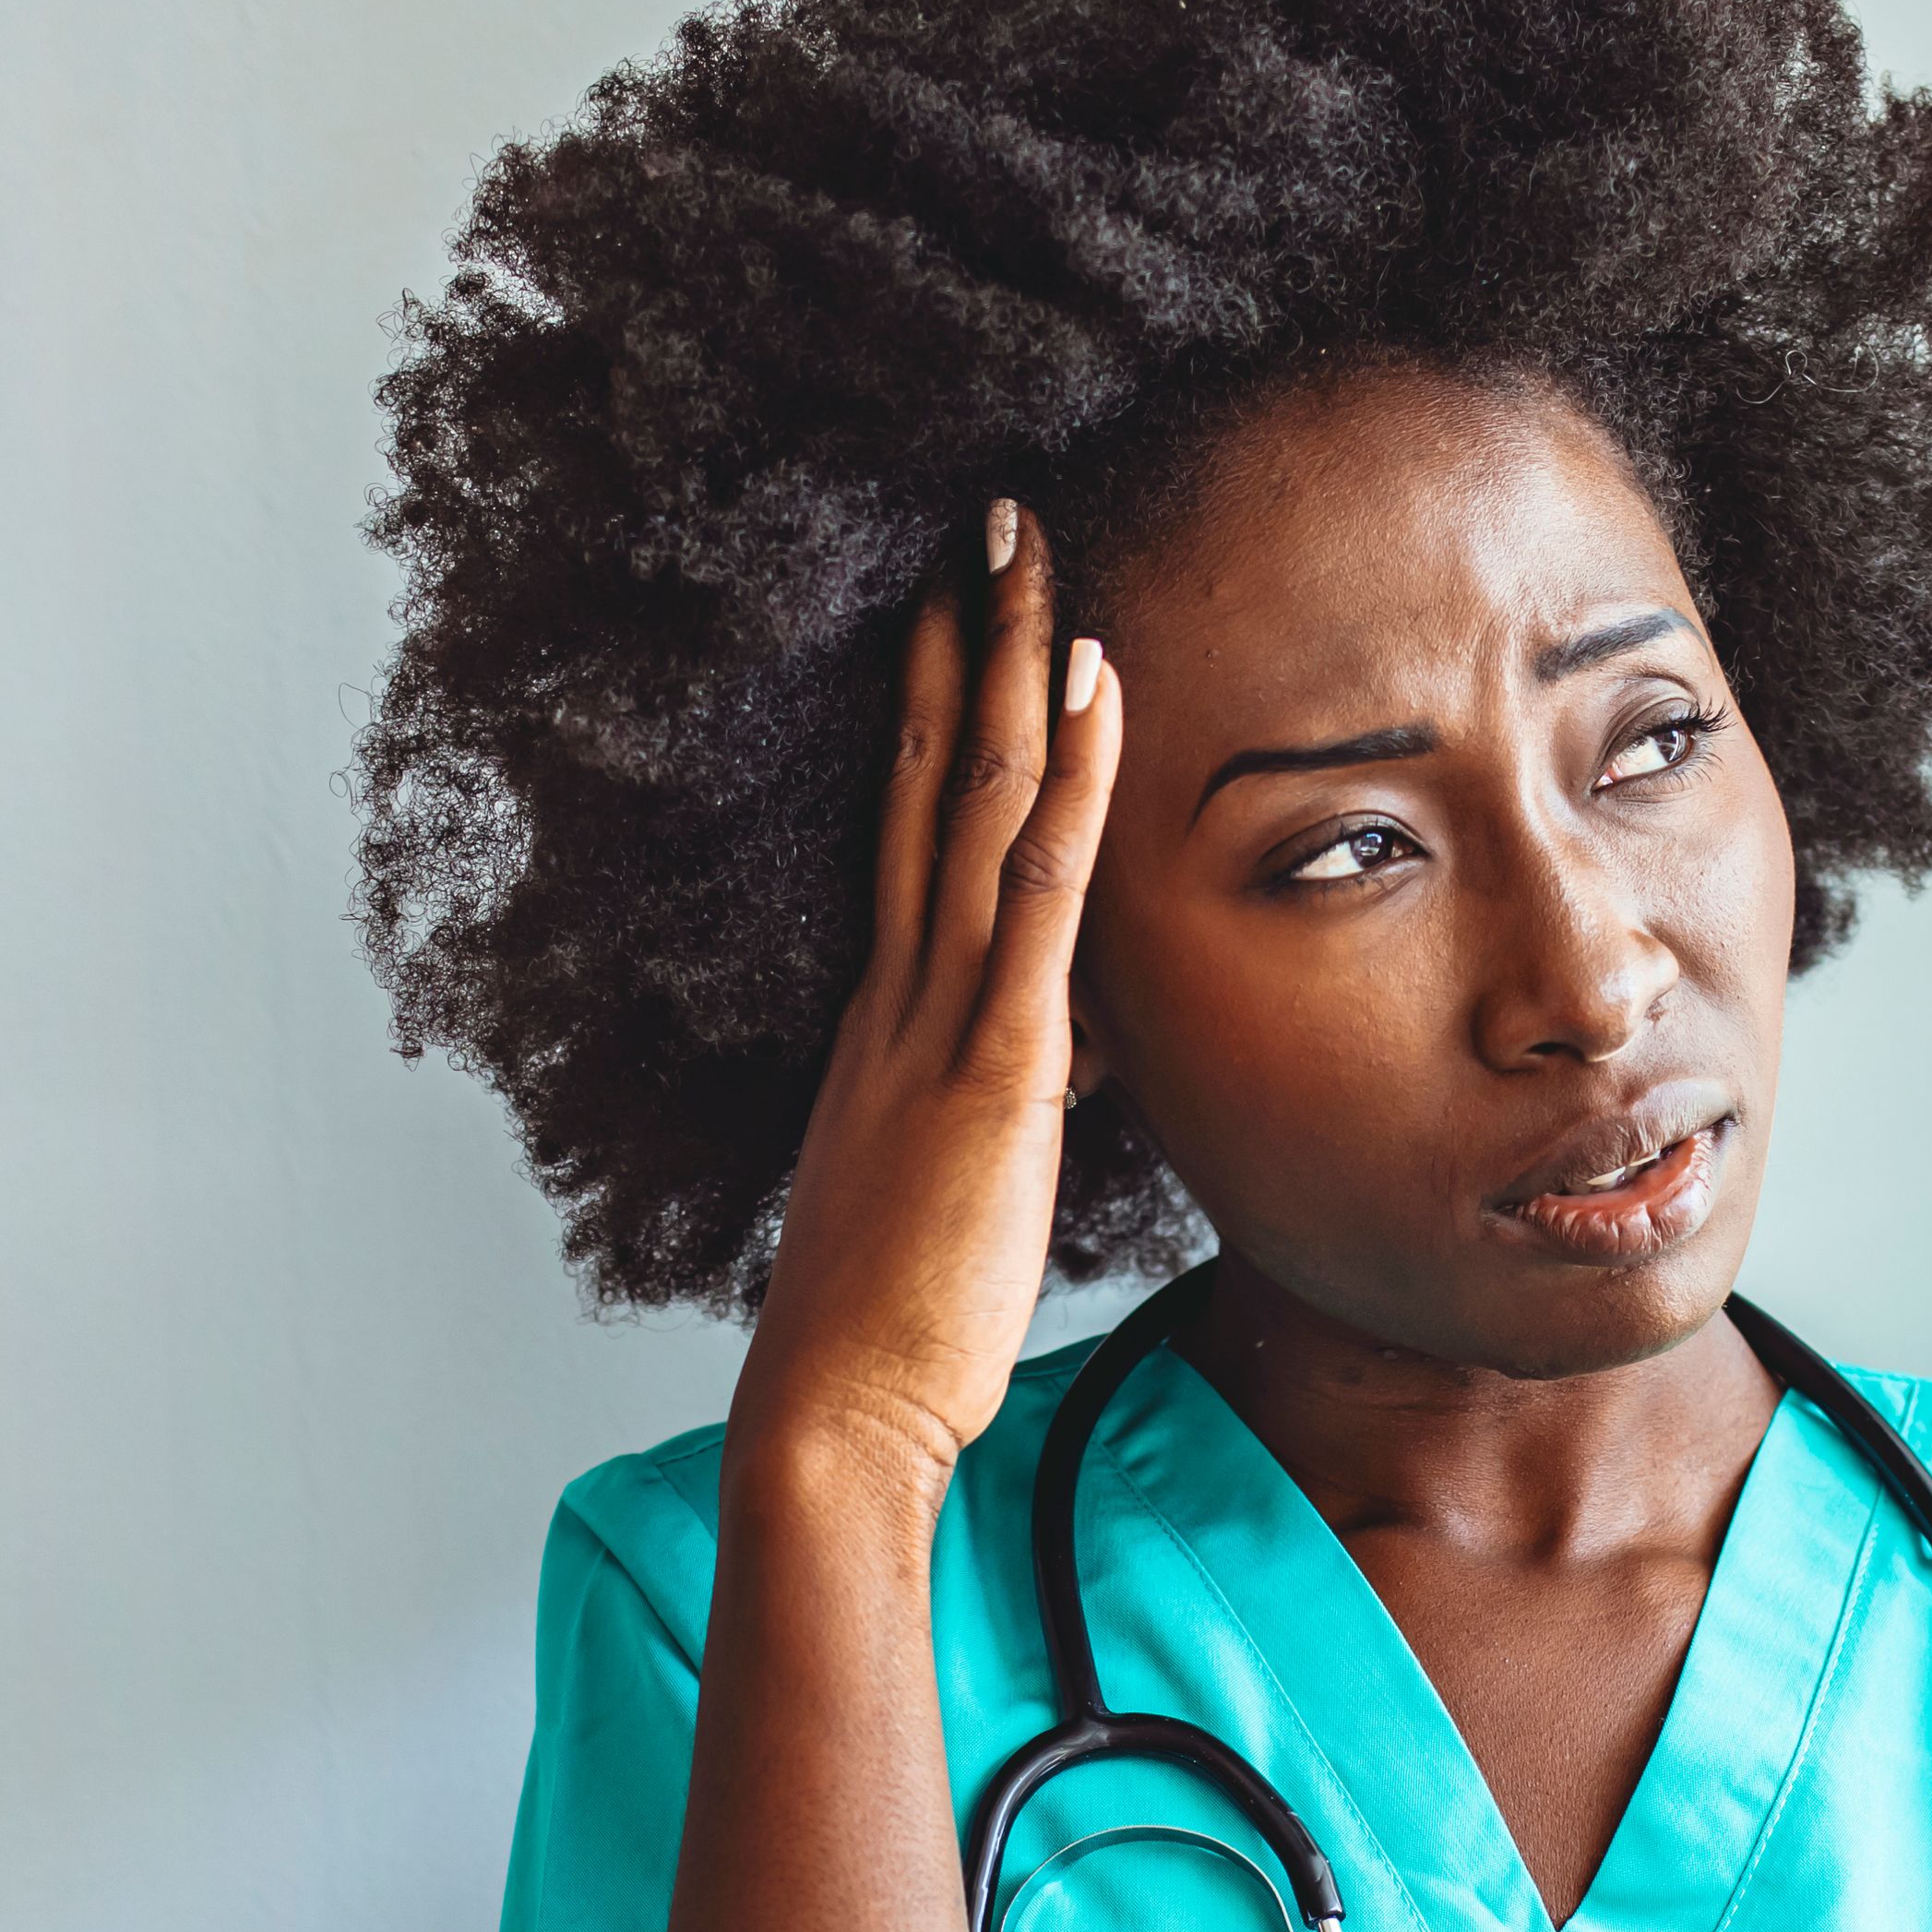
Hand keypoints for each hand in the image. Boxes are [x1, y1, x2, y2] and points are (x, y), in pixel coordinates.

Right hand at [724, 504, 1126, 1507]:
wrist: (833, 1411)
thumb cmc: (886, 1334)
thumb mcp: (943, 1193)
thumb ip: (990, 1112)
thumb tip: (1052, 1070)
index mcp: (882, 1023)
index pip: (911, 835)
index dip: (934, 716)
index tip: (955, 616)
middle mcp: (898, 994)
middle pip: (928, 779)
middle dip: (959, 643)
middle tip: (989, 521)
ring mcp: (939, 1019)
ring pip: (976, 803)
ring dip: (1009, 665)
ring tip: (1032, 546)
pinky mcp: (993, 1065)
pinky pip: (1038, 894)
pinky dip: (1070, 782)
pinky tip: (1098, 686)